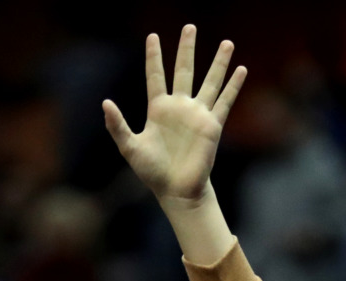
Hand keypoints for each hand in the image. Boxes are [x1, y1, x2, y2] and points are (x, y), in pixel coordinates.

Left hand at [104, 25, 246, 206]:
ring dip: (218, 62)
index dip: (154, 56)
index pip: (155, 75)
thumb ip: (117, 124)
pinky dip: (233, 86)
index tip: (153, 36)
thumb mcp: (129, 147)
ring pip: (210, 81)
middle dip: (187, 48)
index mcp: (158, 108)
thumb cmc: (152, 171)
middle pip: (184, 70)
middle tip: (190, 26)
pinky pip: (224, 101)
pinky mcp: (212, 125)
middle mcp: (179, 107)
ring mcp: (198, 114)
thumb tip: (105, 102)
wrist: (176, 189)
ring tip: (227, 43)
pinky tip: (241, 70)